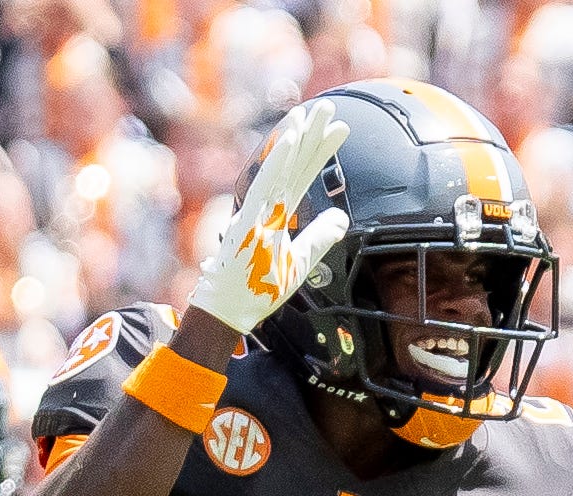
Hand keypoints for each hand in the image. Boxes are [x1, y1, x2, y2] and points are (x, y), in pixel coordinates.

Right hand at [189, 102, 350, 335]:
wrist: (230, 310)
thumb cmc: (258, 288)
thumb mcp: (300, 263)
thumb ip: (319, 238)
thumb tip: (342, 219)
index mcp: (276, 212)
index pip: (303, 174)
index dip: (321, 151)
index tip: (341, 130)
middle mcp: (267, 204)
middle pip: (295, 163)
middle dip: (314, 134)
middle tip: (331, 107)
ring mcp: (257, 209)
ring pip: (282, 166)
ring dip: (299, 136)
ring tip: (316, 112)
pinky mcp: (249, 218)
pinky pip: (267, 184)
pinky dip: (280, 160)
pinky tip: (293, 137)